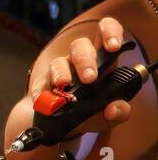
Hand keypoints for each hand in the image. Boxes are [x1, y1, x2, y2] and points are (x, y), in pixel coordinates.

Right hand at [31, 17, 131, 132]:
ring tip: (64, 85)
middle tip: (90, 78)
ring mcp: (59, 71)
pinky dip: (41, 91)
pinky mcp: (42, 86)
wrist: (66, 129)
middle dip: (85, 60)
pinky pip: (40, 84)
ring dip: (61, 73)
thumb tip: (114, 109)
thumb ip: (119, 112)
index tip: (114, 47)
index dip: (110, 32)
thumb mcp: (110, 115)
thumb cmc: (91, 114)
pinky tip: (43, 99)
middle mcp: (78, 60)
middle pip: (79, 46)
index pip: (106, 30)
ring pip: (58, 62)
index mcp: (101, 59)